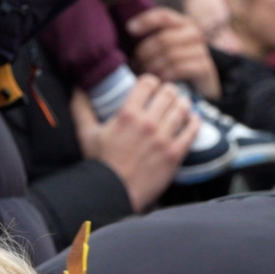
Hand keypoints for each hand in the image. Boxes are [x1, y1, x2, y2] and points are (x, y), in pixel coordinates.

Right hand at [71, 78, 198, 209]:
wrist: (114, 193)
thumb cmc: (100, 165)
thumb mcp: (87, 134)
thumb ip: (82, 108)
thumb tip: (79, 89)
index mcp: (128, 114)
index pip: (148, 83)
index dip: (151, 81)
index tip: (152, 86)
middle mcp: (148, 123)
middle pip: (169, 94)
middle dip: (169, 91)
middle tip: (168, 95)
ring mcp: (164, 139)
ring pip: (182, 109)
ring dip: (183, 103)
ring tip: (182, 104)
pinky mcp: (175, 154)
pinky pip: (192, 131)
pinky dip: (195, 122)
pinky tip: (193, 119)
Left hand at [126, 8, 222, 99]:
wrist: (200, 85)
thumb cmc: (174, 64)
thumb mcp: (163, 47)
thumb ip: (150, 36)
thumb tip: (129, 29)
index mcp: (182, 23)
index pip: (163, 16)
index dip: (145, 20)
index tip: (129, 29)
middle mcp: (194, 33)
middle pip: (162, 39)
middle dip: (145, 53)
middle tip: (135, 65)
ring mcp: (201, 50)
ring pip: (169, 55)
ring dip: (152, 67)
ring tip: (144, 74)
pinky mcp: (204, 67)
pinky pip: (178, 69)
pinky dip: (164, 75)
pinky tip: (158, 80)